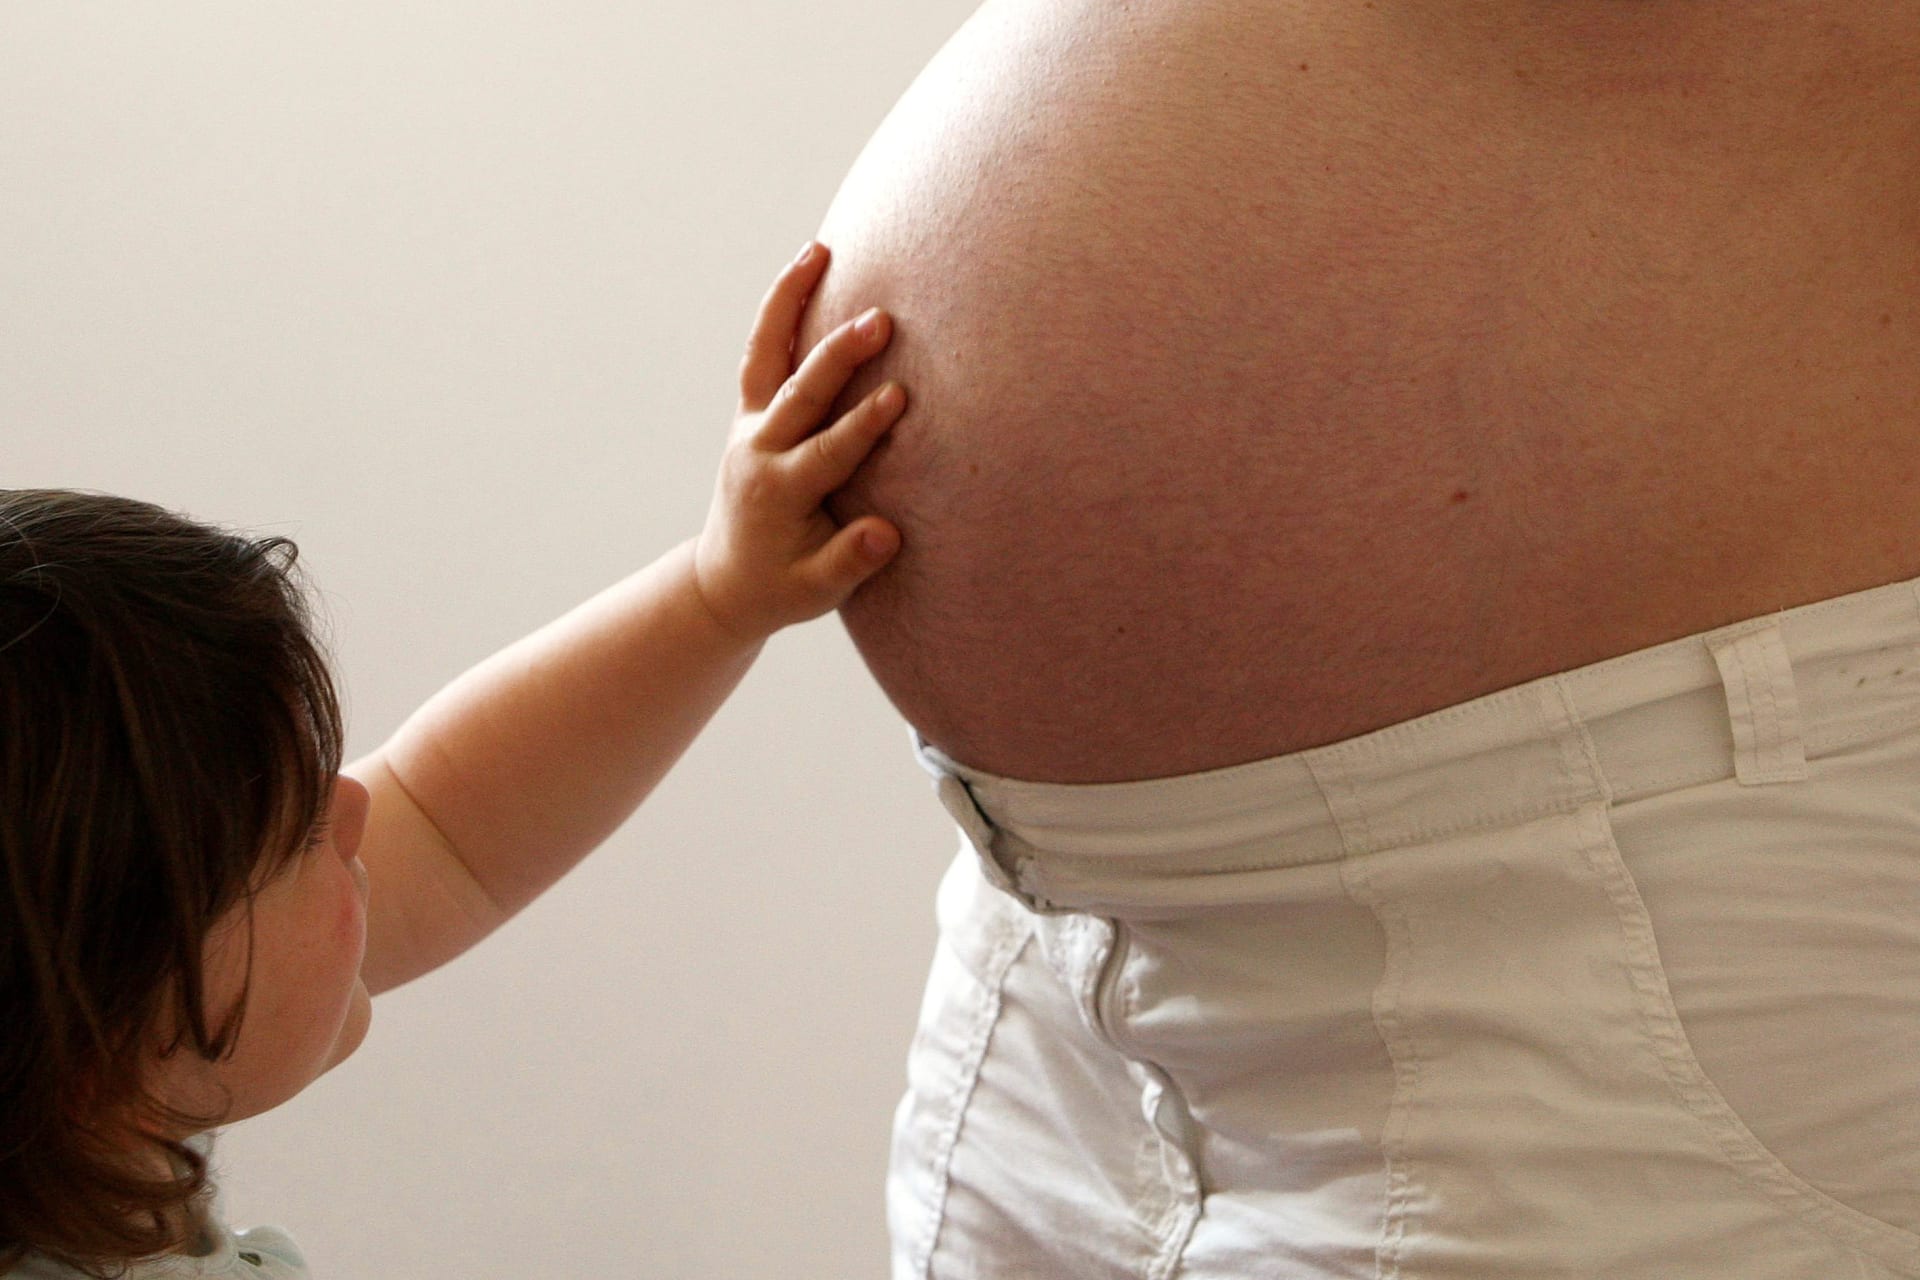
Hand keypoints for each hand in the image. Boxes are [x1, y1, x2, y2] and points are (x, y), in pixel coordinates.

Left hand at [692, 242, 905, 640]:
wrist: (728, 581)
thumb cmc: (783, 586)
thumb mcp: (815, 591)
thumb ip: (849, 562)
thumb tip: (884, 534)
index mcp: (778, 491)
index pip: (827, 451)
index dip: (863, 425)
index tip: (899, 396)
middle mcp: (759, 449)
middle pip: (800, 393)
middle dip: (839, 356)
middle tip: (879, 321)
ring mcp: (750, 425)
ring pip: (768, 354)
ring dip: (792, 302)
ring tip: (820, 251)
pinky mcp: (751, 411)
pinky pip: (763, 350)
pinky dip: (781, 308)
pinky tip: (808, 264)